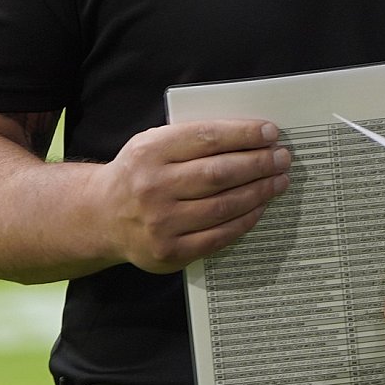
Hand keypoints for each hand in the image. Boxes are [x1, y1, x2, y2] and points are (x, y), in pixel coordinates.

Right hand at [99, 120, 289, 272]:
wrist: (101, 216)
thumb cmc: (139, 174)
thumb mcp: (153, 144)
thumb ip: (194, 139)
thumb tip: (251, 136)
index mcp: (150, 152)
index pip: (207, 138)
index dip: (244, 135)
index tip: (271, 133)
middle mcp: (152, 187)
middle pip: (220, 173)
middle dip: (259, 164)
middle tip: (283, 158)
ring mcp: (161, 223)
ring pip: (224, 206)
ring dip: (259, 192)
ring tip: (279, 181)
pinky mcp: (170, 251)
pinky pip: (219, 235)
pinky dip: (245, 220)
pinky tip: (260, 208)